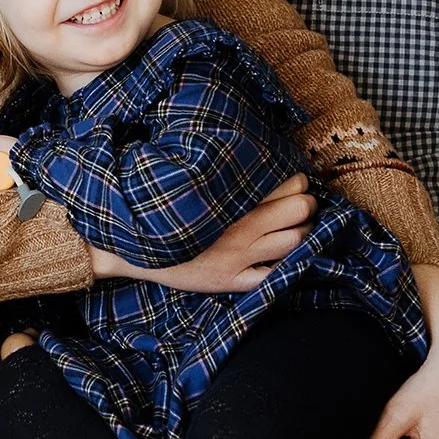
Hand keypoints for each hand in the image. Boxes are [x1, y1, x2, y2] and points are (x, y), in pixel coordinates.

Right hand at [90, 173, 315, 291]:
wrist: (131, 246)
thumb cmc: (165, 208)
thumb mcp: (192, 183)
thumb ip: (225, 174)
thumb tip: (253, 155)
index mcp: (230, 199)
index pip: (286, 185)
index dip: (299, 183)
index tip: (297, 183)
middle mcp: (239, 228)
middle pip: (298, 212)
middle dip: (307, 206)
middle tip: (303, 205)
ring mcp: (238, 258)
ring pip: (294, 243)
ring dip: (304, 234)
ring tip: (299, 229)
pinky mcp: (231, 282)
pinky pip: (273, 278)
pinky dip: (287, 269)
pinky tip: (289, 260)